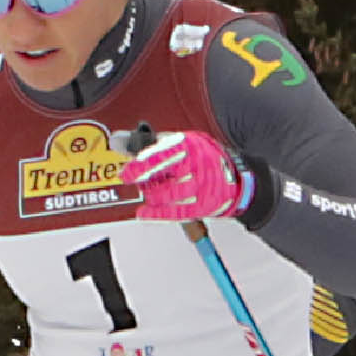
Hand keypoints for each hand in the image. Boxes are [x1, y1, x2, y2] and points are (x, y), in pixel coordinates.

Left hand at [119, 128, 253, 225]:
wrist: (237, 180)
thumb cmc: (203, 159)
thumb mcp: (180, 143)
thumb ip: (149, 143)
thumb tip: (118, 141)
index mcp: (191, 145)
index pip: (163, 154)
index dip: (141, 165)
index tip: (126, 173)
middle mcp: (199, 165)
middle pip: (164, 177)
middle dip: (144, 180)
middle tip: (136, 178)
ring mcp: (202, 187)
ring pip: (165, 196)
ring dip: (151, 194)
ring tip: (151, 190)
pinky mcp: (204, 206)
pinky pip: (175, 213)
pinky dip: (156, 214)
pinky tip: (144, 213)